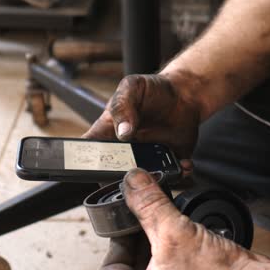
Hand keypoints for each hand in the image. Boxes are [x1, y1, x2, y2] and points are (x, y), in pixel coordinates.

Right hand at [82, 73, 203, 173]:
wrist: (184, 94)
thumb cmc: (152, 89)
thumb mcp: (132, 87)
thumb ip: (123, 106)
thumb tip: (122, 132)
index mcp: (108, 132)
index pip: (89, 151)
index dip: (86, 164)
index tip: (93, 169)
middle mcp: (124, 151)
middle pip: (113, 174)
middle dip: (122, 179)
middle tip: (136, 170)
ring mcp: (145, 159)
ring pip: (142, 182)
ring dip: (153, 180)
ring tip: (164, 169)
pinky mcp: (167, 164)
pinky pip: (170, 177)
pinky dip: (178, 175)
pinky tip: (183, 164)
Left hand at [97, 168, 269, 269]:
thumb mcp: (174, 233)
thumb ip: (148, 205)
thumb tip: (133, 184)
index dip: (118, 239)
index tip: (130, 218)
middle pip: (133, 269)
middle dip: (143, 240)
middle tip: (153, 217)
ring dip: (164, 247)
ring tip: (176, 228)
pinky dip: (182, 258)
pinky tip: (193, 242)